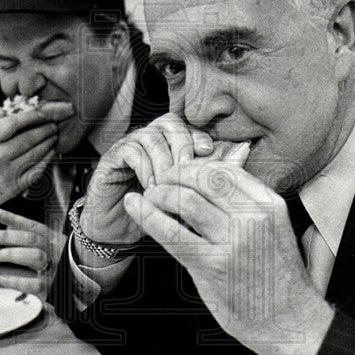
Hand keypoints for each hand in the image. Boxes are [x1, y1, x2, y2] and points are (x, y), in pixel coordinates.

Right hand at [0, 101, 73, 218]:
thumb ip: (1, 131)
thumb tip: (29, 117)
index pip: (14, 124)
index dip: (32, 117)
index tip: (43, 114)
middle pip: (28, 139)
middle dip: (45, 130)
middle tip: (54, 124)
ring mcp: (6, 174)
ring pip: (35, 155)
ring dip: (48, 143)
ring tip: (54, 136)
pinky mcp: (14, 187)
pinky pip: (36, 172)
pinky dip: (46, 161)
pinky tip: (50, 153)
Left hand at [0, 208, 65, 296]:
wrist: (85, 291)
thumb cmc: (64, 268)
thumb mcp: (51, 250)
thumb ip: (31, 240)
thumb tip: (7, 227)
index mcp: (56, 241)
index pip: (33, 227)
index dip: (14, 219)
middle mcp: (57, 251)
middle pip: (30, 239)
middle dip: (5, 236)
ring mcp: (57, 268)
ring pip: (34, 256)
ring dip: (11, 253)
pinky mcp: (54, 287)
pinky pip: (34, 283)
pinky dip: (17, 281)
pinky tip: (3, 279)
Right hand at [76, 113, 215, 252]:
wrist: (120, 232)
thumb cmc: (156, 212)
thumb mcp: (190, 194)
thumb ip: (214, 172)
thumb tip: (244, 149)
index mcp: (166, 143)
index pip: (185, 125)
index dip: (196, 134)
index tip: (207, 151)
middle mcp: (147, 139)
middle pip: (169, 122)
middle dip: (182, 144)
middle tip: (186, 169)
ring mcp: (127, 146)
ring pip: (151, 136)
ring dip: (163, 161)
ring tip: (168, 185)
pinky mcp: (110, 159)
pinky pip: (130, 151)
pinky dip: (145, 169)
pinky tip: (151, 188)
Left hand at [122, 159, 334, 354]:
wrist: (288, 321)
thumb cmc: (275, 278)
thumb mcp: (272, 230)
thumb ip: (244, 206)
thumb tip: (207, 182)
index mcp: (268, 205)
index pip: (224, 169)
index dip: (195, 166)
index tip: (180, 173)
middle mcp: (252, 218)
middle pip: (202, 178)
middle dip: (174, 175)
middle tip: (159, 182)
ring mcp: (233, 242)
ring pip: (185, 200)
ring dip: (159, 193)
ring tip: (149, 197)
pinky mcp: (212, 266)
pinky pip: (172, 233)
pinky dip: (147, 215)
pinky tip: (135, 206)